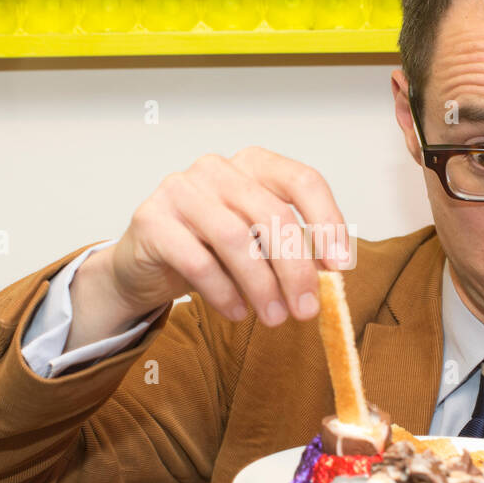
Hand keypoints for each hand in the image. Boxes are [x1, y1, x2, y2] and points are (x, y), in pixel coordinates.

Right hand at [66, 147, 348, 347]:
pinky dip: (223, 293)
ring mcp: (180, 190)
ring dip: (262, 286)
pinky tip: (236, 312)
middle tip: (306, 309)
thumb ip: (289, 250)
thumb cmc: (208, 248)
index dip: (328, 222)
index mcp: (252, 164)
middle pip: (272, 214)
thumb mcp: (257, 244)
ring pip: (235, 238)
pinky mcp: (151, 219)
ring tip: (274, 318)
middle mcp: (217, 169)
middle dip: (296, 268)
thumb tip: (329, 278)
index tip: (339, 266)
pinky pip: (197, 260)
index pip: (302, 180)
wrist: (144, 262)